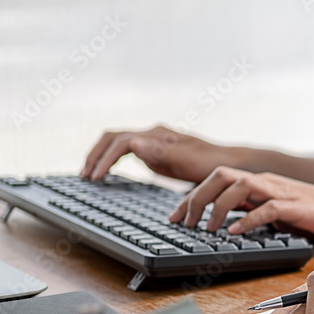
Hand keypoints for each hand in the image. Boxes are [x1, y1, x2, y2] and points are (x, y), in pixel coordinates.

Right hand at [81, 126, 235, 181]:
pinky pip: (126, 150)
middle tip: (84, 176)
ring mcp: (153, 141)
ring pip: (116, 142)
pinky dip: (113, 159)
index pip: (119, 142)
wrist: (229, 164)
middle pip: (112, 138)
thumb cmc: (211, 164)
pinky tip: (109, 173)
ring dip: (101, 156)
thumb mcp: (187, 160)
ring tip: (89, 175)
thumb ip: (159, 152)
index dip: (104, 160)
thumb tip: (133, 142)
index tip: (94, 178)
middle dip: (95, 156)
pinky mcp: (156, 151)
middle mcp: (152, 134)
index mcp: (156, 135)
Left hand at [168, 167, 313, 241]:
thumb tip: (231, 223)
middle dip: (196, 198)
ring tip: (206, 229)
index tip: (177, 217)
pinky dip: (248, 219)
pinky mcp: (298, 206)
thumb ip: (257, 211)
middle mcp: (268, 182)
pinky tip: (236, 232)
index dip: (192, 196)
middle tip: (184, 223)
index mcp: (262, 183)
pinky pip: (267, 207)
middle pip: (220, 176)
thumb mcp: (281, 212)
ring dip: (217, 207)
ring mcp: (283, 191)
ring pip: (239, 186)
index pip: (217, 180)